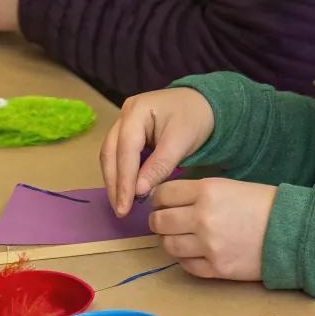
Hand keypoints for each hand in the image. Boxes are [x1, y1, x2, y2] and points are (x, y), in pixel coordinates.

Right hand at [100, 88, 215, 216]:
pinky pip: (118, 155)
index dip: (124, 179)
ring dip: (114, 181)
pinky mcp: (128, 133)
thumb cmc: (195, 119)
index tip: (124, 206)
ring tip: (121, 205)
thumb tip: (138, 192)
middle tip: (120, 210)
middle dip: (114, 183)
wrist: (204, 104)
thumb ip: (159, 166)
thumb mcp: (181, 142)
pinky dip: (121, 174)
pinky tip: (125, 191)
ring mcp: (124, 122)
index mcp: (137, 110)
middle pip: (110, 152)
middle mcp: (125, 114)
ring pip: (110, 154)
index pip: (125, 149)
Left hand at [148, 178, 276, 280]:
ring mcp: (209, 246)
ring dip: (169, 241)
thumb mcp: (228, 186)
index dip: (158, 198)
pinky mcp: (217, 269)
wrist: (292, 231)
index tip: (161, 202)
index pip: (163, 194)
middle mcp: (203, 217)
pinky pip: (186, 266)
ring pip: (169, 245)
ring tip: (178, 238)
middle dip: (158, 221)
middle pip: (160, 221)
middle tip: (164, 222)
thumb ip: (198, 192)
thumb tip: (168, 200)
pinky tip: (193, 252)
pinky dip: (184, 259)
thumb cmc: (262, 204)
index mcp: (207, 191)